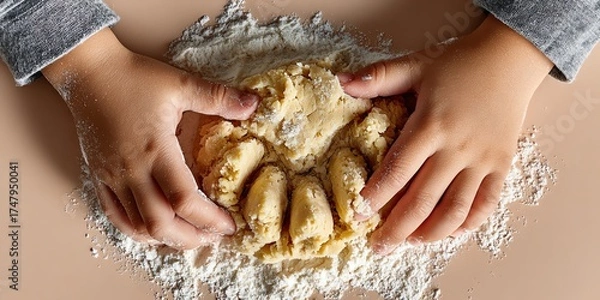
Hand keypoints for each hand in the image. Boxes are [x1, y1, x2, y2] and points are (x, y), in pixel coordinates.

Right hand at [43, 28, 258, 248]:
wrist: (88, 73)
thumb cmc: (133, 77)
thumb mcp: (180, 83)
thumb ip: (217, 97)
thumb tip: (253, 104)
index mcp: (156, 150)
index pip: (184, 199)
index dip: (210, 218)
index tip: (229, 224)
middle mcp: (132, 170)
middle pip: (160, 224)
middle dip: (191, 238)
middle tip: (213, 237)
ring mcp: (112, 177)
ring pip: (137, 226)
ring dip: (166, 239)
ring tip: (190, 237)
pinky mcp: (99, 177)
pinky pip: (116, 216)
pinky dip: (137, 231)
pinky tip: (154, 232)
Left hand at [340, 16, 552, 253]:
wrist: (510, 58)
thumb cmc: (459, 63)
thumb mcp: (416, 65)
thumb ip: (379, 77)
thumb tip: (341, 83)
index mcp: (431, 125)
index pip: (397, 170)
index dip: (376, 196)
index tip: (358, 215)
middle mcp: (456, 148)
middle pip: (422, 199)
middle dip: (397, 228)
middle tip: (379, 246)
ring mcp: (482, 160)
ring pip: (455, 209)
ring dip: (431, 232)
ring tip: (411, 242)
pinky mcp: (502, 164)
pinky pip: (487, 203)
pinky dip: (469, 223)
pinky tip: (451, 232)